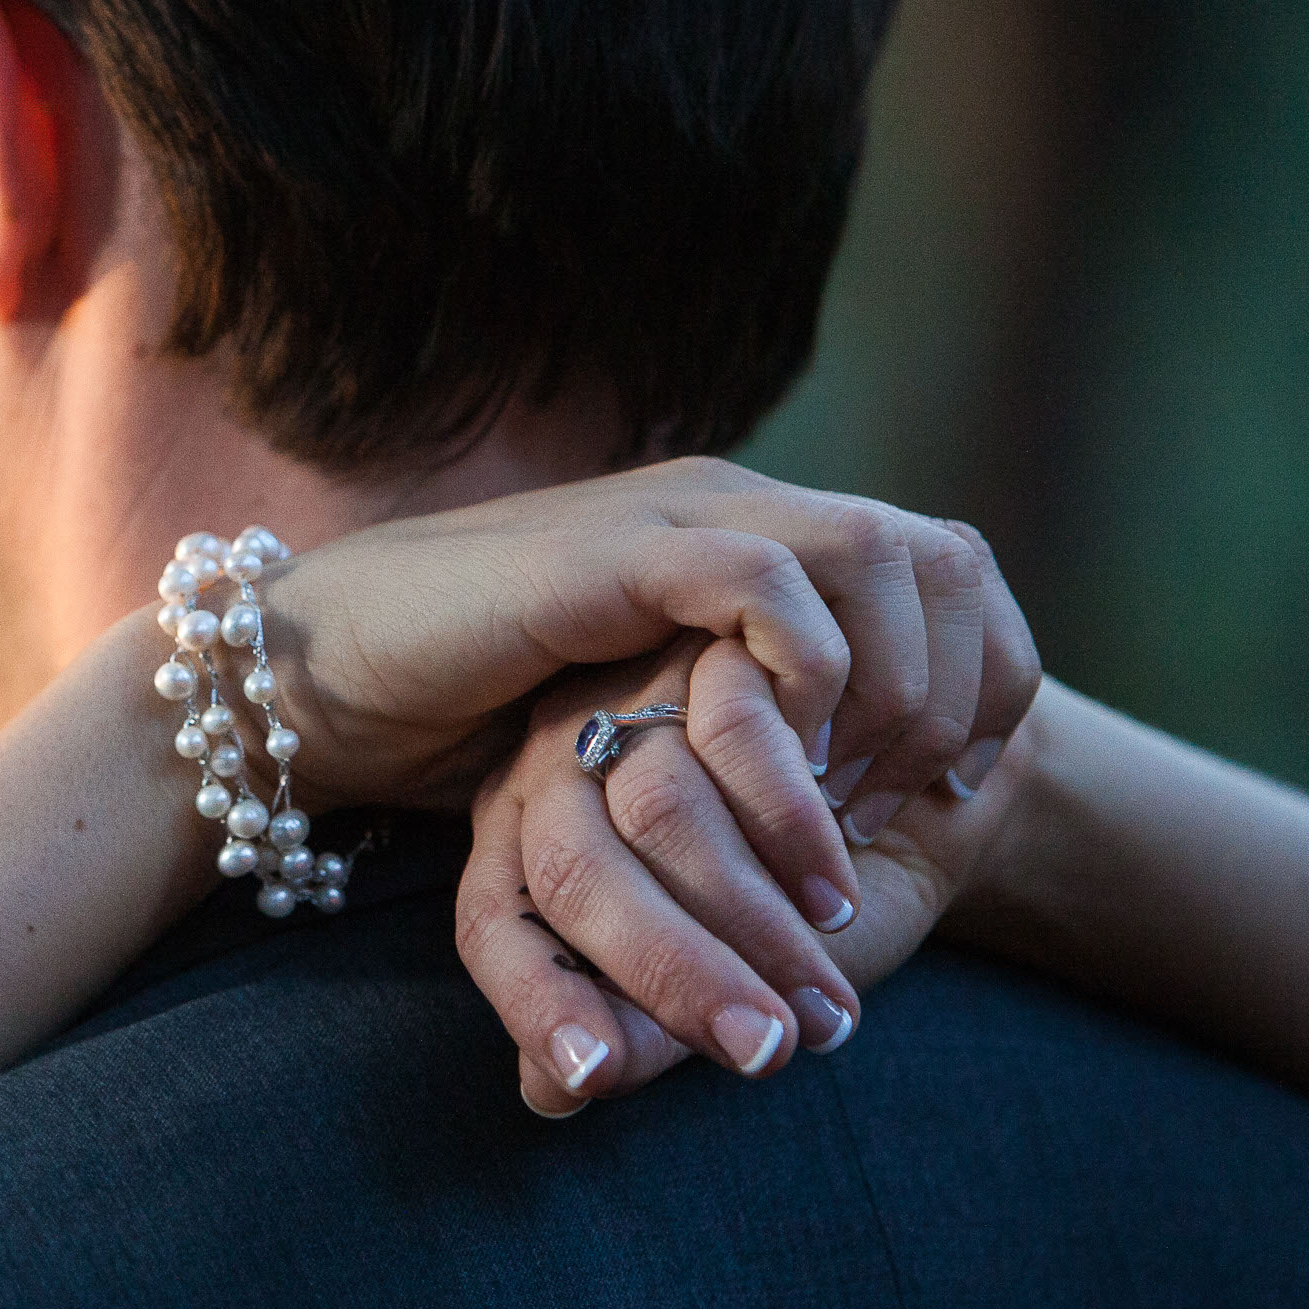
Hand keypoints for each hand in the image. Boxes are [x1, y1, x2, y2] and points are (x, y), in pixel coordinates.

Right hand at [260, 457, 1038, 840]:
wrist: (319, 673)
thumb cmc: (464, 713)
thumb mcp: (642, 721)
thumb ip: (733, 731)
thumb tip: (843, 797)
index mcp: (747, 544)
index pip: (947, 571)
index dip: (989, 675)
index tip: (963, 787)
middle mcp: (730, 510)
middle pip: (943, 554)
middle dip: (966, 685)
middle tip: (927, 798)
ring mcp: (674, 520)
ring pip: (878, 555)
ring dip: (901, 683)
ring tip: (869, 788)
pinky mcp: (614, 555)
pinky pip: (763, 580)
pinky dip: (807, 667)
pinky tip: (794, 752)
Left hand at [459, 637, 1041, 1115]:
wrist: (904, 796)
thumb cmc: (785, 904)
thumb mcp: (710, 976)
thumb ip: (635, 1029)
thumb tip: (548, 1093)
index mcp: (522, 843)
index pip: (492, 924)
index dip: (534, 1003)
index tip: (592, 1078)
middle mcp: (555, 765)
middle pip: (573, 872)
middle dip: (672, 978)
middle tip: (766, 1053)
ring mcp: (631, 699)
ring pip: (659, 809)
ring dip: (753, 918)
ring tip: (826, 996)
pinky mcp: (716, 647)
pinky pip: (741, 731)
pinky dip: (796, 823)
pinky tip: (838, 884)